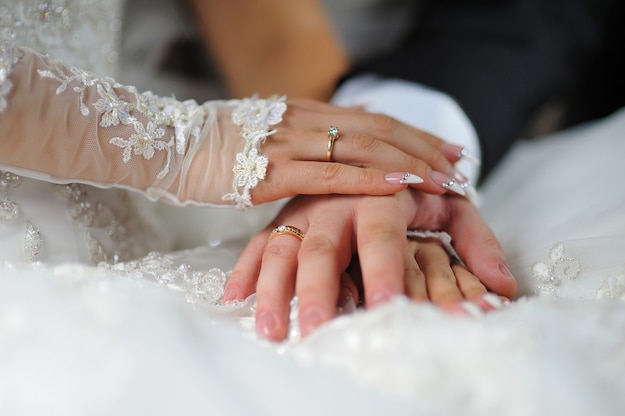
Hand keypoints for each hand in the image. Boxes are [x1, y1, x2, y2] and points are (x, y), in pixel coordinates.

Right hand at [0, 49, 470, 209]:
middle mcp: (302, 120)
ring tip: (446, 179)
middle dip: (423, 146)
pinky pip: (331, 173)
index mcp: (300, 112)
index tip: (440, 148)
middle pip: (378, 129)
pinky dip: (370, 178)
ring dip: (410, 162)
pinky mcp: (272, 171)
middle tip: (459, 163)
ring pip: (364, 147)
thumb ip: (292, 147)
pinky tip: (401, 185)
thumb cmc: (206, 149)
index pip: (368, 119)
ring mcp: (289, 143)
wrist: (158, 143)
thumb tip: (320, 162)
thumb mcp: (257, 139)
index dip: (409, 132)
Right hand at [224, 190, 516, 340]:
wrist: (370, 149)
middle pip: (323, 245)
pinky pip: (259, 241)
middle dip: (318, 289)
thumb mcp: (449, 207)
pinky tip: (235, 298)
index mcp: (380, 195)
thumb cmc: (412, 189)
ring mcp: (305, 207)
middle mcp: (336, 200)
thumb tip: (503, 287)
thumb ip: (475, 240)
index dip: (384, 268)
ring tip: (271, 329)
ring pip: (283, 245)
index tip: (387, 308)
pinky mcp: (283, 216)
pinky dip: (247, 268)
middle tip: (317, 330)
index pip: (382, 233)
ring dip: (274, 287)